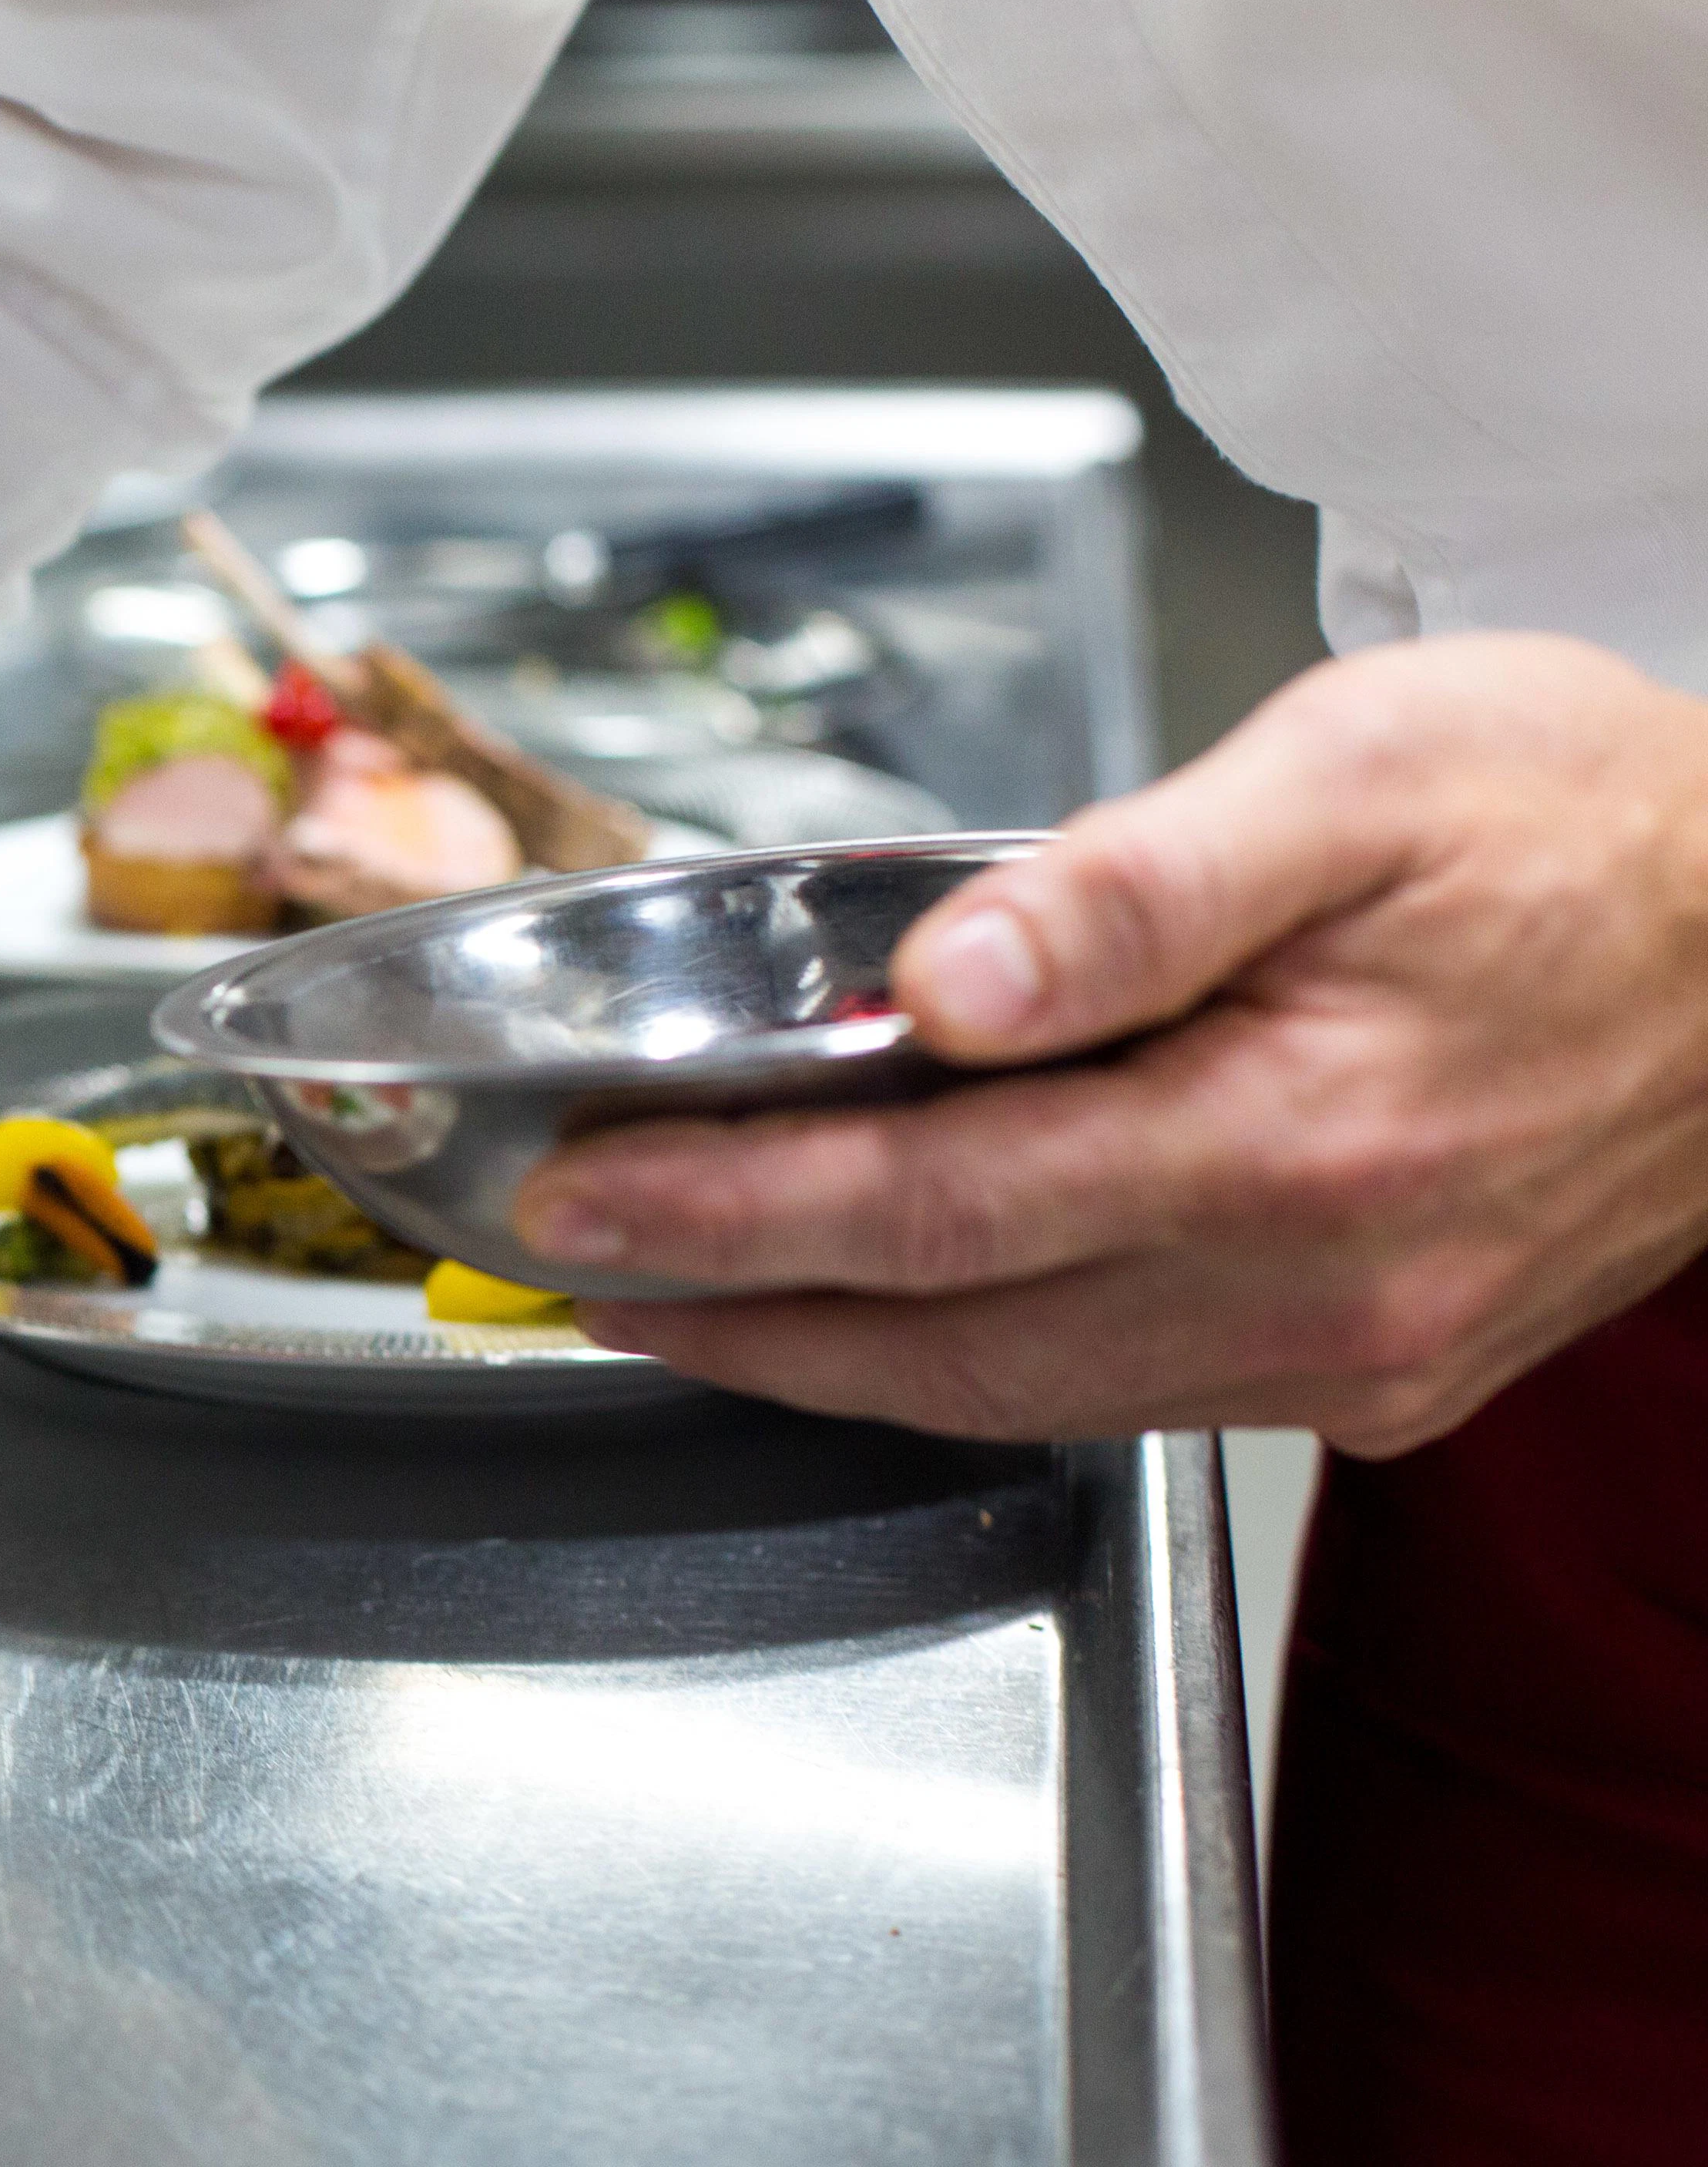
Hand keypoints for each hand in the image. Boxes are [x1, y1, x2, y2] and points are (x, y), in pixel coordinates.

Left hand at [510, 634, 1707, 1452]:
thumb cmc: (1593, 819)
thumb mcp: (1364, 769)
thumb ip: (1134, 888)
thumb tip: (947, 984)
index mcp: (1295, 1134)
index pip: (932, 1202)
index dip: (732, 1213)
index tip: (582, 1199)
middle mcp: (1322, 1281)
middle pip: (947, 1335)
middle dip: (734, 1312)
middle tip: (573, 1270)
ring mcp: (1358, 1351)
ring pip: (1023, 1392)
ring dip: (834, 1357)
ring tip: (685, 1298)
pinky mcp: (1385, 1373)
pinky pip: (1126, 1397)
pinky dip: (978, 1362)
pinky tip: (890, 1312)